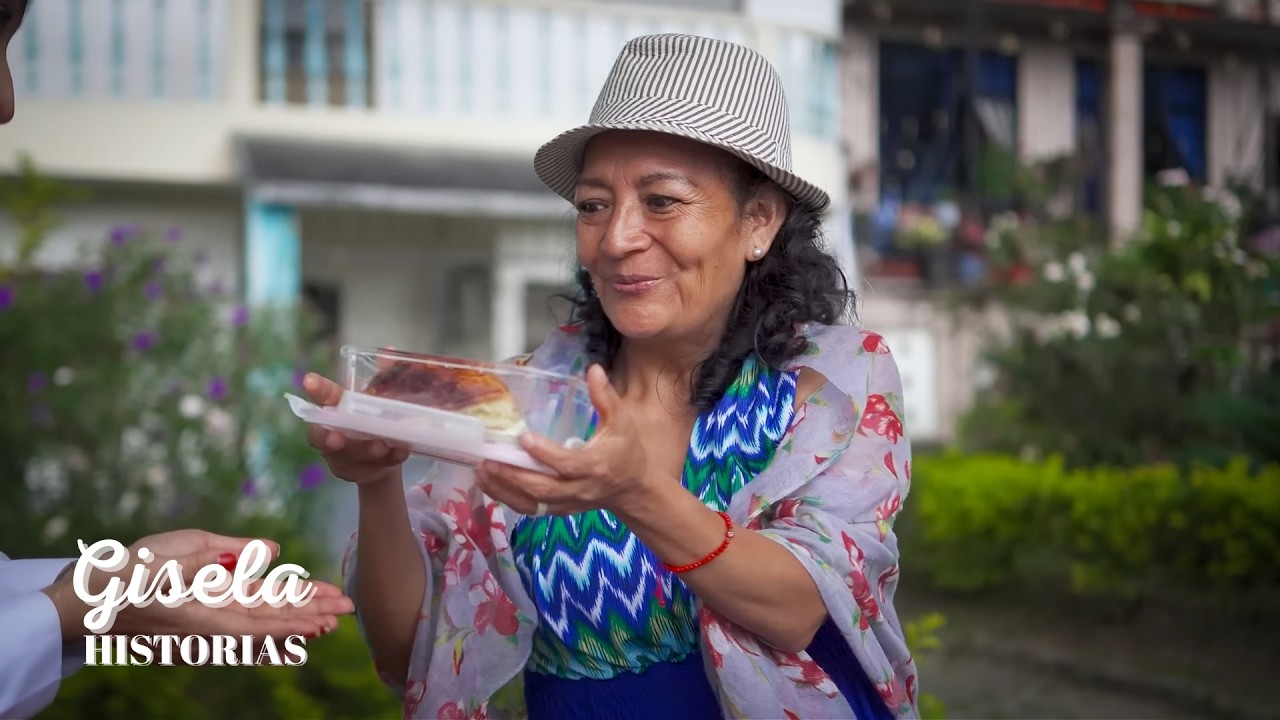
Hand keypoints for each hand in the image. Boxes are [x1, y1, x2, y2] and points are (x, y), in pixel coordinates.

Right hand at [43, 529, 353, 640]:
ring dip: (294, 620)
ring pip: (257, 622)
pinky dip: (268, 624)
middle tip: (346, 610)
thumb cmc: (122, 573)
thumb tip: (271, 552)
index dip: (296, 620)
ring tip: (330, 617)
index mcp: (201, 615)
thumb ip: (221, 556)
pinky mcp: (197, 619)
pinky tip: (291, 628)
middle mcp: (207, 627)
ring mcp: (202, 626)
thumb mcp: (170, 554)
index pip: (259, 621)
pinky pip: (240, 623)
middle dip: (307, 616)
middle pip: (266, 622)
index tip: (327, 618)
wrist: (80, 603)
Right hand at [303, 372, 409, 484]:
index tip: (310, 380)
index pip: (324, 396)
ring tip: (380, 445)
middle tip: (337, 437)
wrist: (383, 455)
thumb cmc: (372, 417)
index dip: (317, 389)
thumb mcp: (378, 395)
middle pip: (325, 436)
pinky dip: (389, 459)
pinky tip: (400, 452)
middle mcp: (334, 432)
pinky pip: (374, 467)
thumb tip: (390, 351)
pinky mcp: (359, 471)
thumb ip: (383, 375)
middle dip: (329, 438)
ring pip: (349, 455)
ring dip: (364, 450)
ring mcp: (344, 455)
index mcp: (336, 407)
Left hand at [475, 364, 654, 515]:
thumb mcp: (622, 421)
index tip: (524, 438)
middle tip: (489, 460)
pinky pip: (530, 509)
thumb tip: (593, 369)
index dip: (545, 454)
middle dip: (514, 476)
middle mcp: (580, 488)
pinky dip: (507, 498)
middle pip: (543, 488)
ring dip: (504, 489)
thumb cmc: (626, 451)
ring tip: (481, 471)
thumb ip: (606, 397)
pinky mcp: (559, 510)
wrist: (633, 489)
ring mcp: (568, 503)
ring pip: (532, 502)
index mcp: (596, 466)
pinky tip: (489, 484)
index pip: (567, 464)